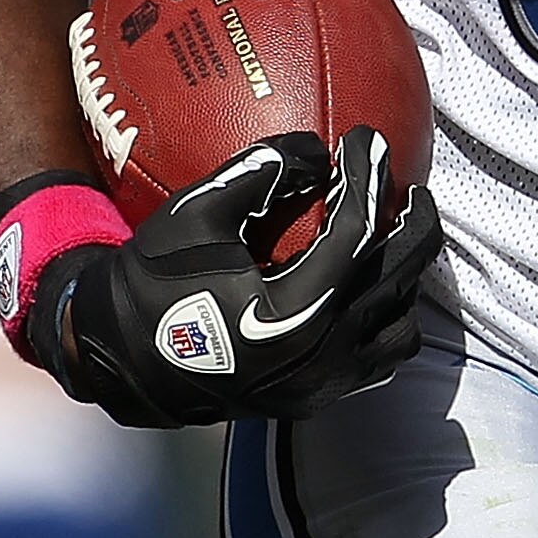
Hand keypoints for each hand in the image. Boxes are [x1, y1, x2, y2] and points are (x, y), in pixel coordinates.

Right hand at [28, 128, 441, 426]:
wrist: (123, 361)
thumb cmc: (154, 282)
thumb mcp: (194, 215)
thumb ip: (256, 173)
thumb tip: (315, 148)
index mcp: (292, 316)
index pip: (355, 234)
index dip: (367, 179)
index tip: (370, 140)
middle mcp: (320, 358)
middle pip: (397, 279)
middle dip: (413, 224)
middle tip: (409, 187)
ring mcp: (324, 384)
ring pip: (401, 325)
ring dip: (406, 277)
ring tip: (396, 237)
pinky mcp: (319, 397)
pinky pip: (381, 358)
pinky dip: (389, 317)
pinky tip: (374, 285)